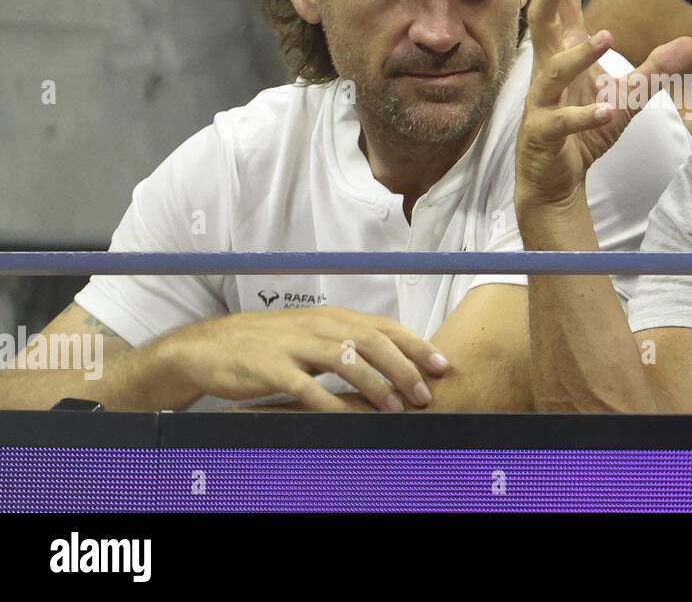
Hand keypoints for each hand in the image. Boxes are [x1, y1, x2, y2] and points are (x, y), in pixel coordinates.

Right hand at [161, 306, 450, 411]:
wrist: (208, 347)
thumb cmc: (267, 345)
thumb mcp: (311, 336)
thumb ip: (345, 344)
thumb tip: (389, 361)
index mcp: (330, 317)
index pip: (383, 327)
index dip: (415, 345)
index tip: (441, 365)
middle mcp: (316, 325)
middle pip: (371, 342)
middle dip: (404, 368)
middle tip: (424, 393)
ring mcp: (293, 345)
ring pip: (345, 360)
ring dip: (375, 385)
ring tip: (396, 407)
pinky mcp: (270, 367)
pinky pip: (306, 387)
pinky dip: (330, 403)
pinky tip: (348, 418)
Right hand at [516, 0, 691, 208]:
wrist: (558, 181)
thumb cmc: (586, 132)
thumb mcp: (629, 97)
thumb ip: (656, 70)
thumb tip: (690, 43)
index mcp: (566, 55)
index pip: (566, 5)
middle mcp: (549, 71)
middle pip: (543, 21)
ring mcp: (542, 102)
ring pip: (553, 70)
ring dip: (579, 54)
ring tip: (606, 37)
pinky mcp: (544, 133)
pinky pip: (562, 121)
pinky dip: (586, 115)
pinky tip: (609, 108)